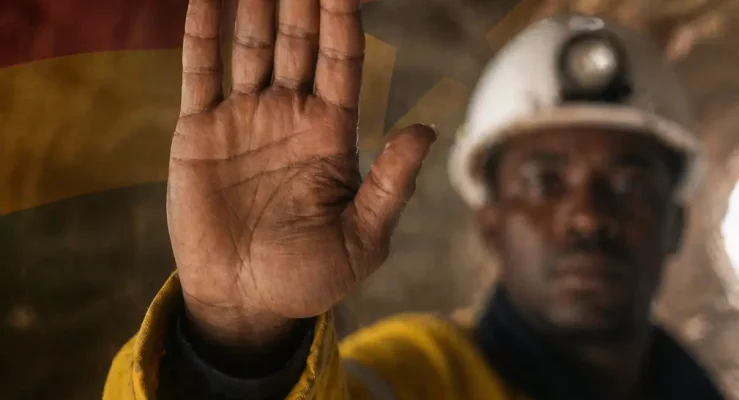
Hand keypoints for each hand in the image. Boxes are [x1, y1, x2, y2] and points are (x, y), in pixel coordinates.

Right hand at [168, 0, 435, 348]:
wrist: (247, 303)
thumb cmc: (311, 276)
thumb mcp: (363, 238)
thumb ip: (391, 184)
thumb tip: (425, 130)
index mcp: (331, 134)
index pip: (341, 60)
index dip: (344, 18)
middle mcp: (289, 116)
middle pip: (299, 41)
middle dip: (302, 0)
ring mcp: (244, 119)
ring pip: (252, 46)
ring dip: (256, 4)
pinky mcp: (200, 132)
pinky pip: (201, 72)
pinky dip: (202, 32)